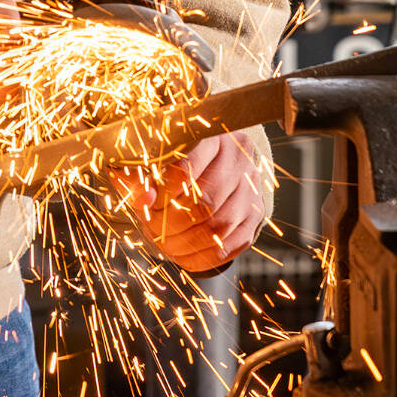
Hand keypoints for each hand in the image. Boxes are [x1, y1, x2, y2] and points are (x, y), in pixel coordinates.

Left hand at [112, 128, 270, 272]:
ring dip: (184, 244)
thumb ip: (140, 175)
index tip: (144, 205)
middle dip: (170, 224)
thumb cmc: (177, 158)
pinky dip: (201, 258)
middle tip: (151, 229)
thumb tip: (143, 200)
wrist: (219, 160)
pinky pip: (230, 246)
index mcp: (212, 138)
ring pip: (219, 227)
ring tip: (162, 243)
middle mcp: (238, 161)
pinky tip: (181, 255)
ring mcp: (251, 190)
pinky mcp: (256, 215)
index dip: (161, 196)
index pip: (185, 171)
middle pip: (204, 203)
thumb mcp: (155, 158)